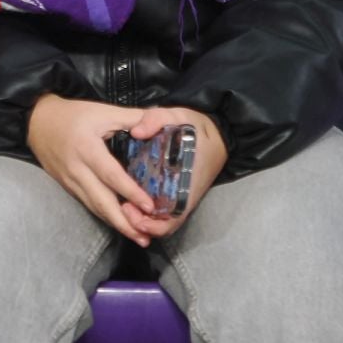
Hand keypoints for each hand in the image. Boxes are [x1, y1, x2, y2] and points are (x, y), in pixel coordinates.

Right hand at [25, 95, 156, 245]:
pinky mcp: (68, 188)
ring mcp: (70, 181)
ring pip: (95, 208)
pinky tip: (120, 224)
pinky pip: (88, 204)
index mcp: (87, 149)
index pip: (111, 175)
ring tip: (138, 238)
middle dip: (124, 222)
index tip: (149, 207)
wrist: (38, 121)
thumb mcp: (104, 111)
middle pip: (101, 201)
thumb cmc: (74, 115)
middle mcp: (77, 170)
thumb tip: (161, 127)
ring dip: (116, 225)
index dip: (131, 192)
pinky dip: (105, 216)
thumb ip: (133, 118)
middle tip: (145, 237)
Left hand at [115, 106, 226, 243]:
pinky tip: (133, 201)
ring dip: (144, 220)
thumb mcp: (179, 116)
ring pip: (163, 222)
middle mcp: (185, 196)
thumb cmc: (198, 129)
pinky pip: (164, 213)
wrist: (219, 135)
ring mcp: (182, 197)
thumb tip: (136, 131)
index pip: (172, 217)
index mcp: (187, 183)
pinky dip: (149, 214)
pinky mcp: (179, 194)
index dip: (150, 223)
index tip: (130, 209)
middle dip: (141, 224)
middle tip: (123, 208)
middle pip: (164, 226)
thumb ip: (157, 119)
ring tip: (125, 206)